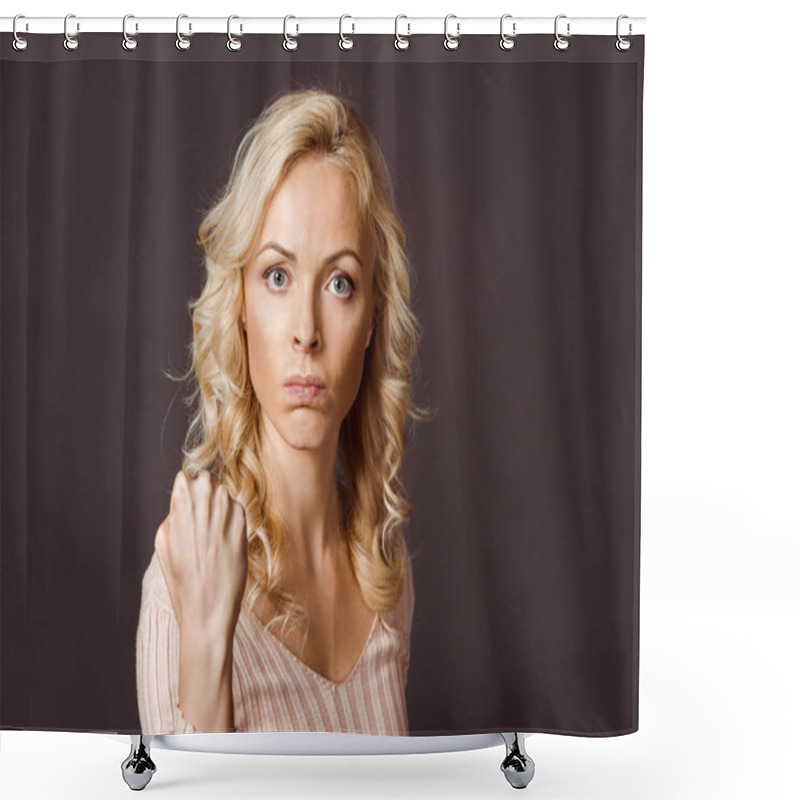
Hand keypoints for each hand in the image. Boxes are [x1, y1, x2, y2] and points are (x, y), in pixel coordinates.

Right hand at [155, 469, 247, 638]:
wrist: (206, 609)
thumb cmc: (182, 580)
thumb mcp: (164, 545)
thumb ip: (174, 516)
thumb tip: (185, 498)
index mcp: (178, 510)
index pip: (185, 479)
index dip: (188, 489)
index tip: (190, 501)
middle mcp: (201, 507)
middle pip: (206, 480)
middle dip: (205, 493)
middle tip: (204, 515)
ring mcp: (223, 515)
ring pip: (224, 492)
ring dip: (220, 505)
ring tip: (214, 530)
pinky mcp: (241, 527)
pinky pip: (238, 509)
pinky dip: (233, 518)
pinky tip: (225, 538)